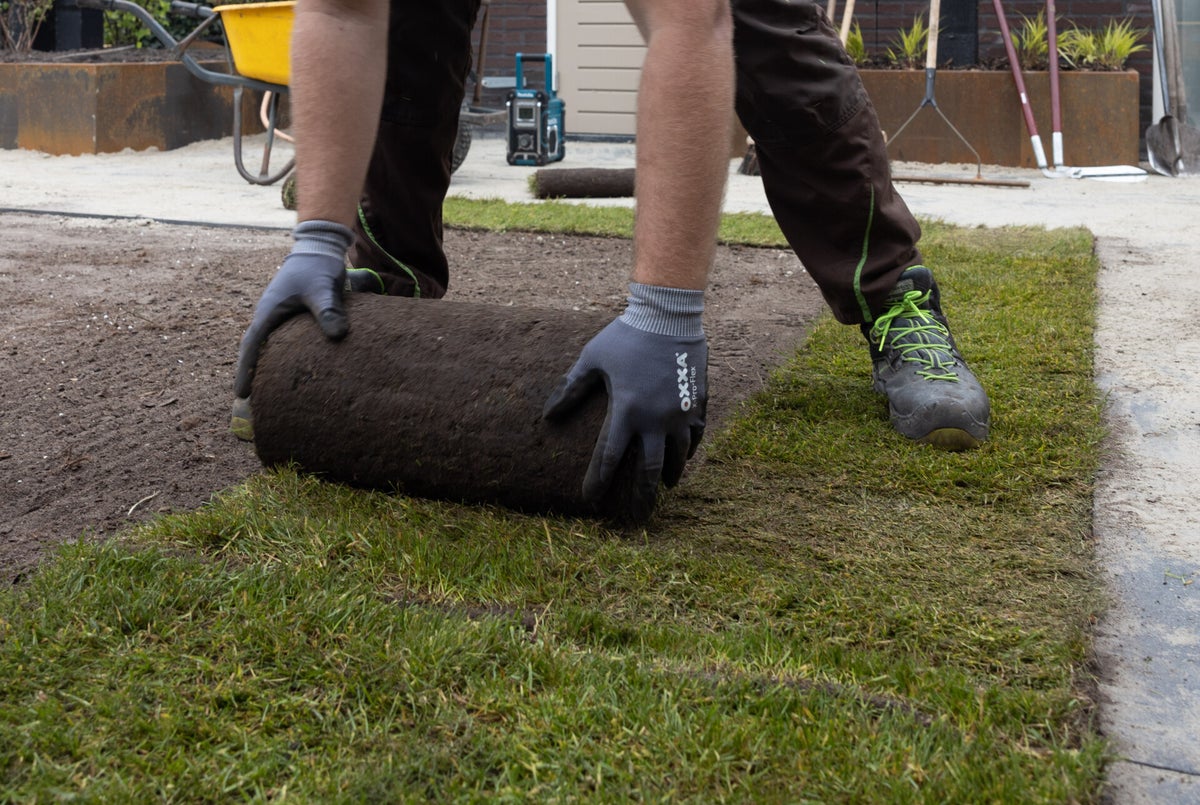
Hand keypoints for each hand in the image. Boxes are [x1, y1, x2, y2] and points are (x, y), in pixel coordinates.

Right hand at [233, 220, 353, 398]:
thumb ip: (329, 310)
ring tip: (266, 393)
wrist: (319, 249)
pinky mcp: (291, 317)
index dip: (245, 370)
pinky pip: (280, 342)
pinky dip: (279, 358)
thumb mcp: (324, 288)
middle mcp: (269, 316)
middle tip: (250, 402)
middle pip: (254, 350)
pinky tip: (290, 373)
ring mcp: (279, 316)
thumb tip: (338, 336)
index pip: (251, 346)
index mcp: (269, 312)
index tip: (241, 393)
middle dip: (250, 374)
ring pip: (267, 347)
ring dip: (263, 367)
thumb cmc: (318, 268)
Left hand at [544, 284, 707, 506]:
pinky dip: (689, 451)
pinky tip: (684, 458)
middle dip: (643, 498)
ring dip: (669, 476)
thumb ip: (569, 389)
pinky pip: (696, 436)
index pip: (609, 458)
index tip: (590, 500)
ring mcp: (680, 413)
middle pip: (650, 471)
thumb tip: (547, 415)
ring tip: (665, 488)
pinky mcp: (698, 403)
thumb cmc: (625, 336)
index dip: (598, 482)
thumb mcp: (592, 359)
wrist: (668, 316)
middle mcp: (654, 419)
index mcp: (626, 411)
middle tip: (638, 518)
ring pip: (677, 457)